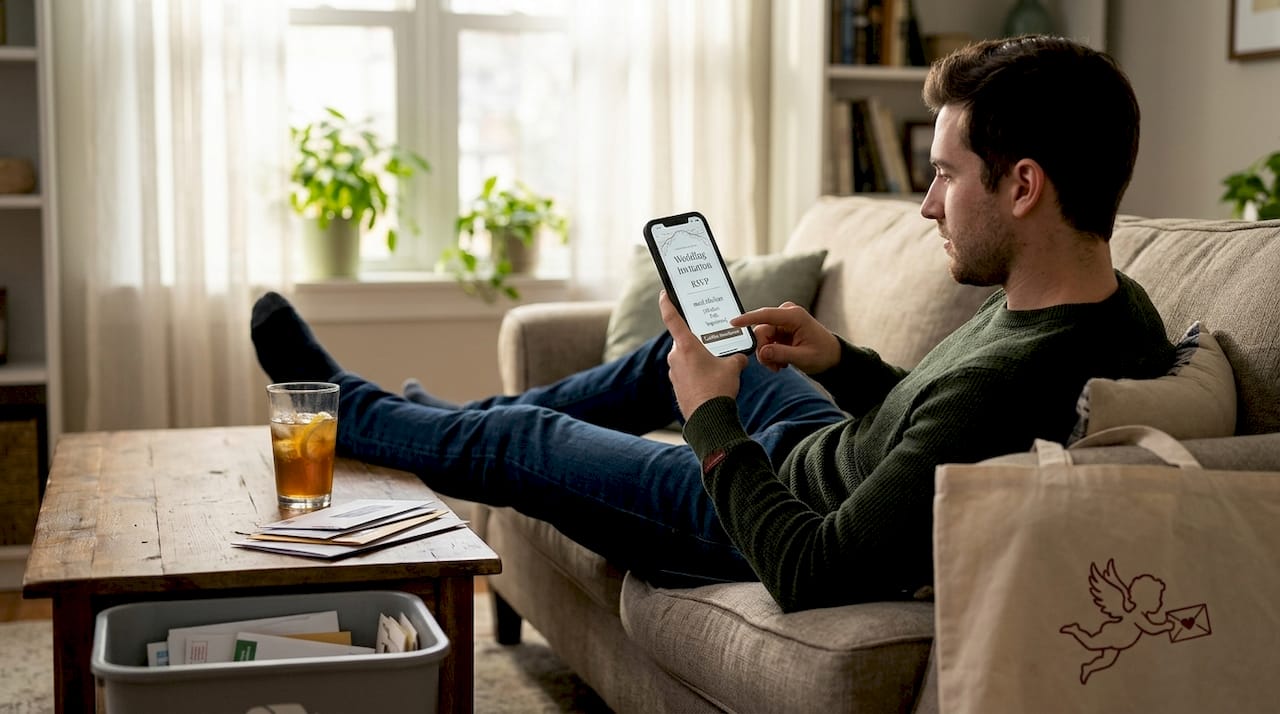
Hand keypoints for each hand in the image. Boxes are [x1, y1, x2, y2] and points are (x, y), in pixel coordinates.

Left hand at [658, 291, 747, 419]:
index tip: (664, 294)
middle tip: (712, 344)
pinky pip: (686, 372)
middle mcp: (676, 356)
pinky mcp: (676, 385)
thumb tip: (740, 357)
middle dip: (698, 341)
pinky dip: (696, 372)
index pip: (672, 318)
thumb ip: (736, 357)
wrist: (708, 418)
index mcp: (686, 346)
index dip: (667, 304)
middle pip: (685, 340)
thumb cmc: (718, 389)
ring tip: (716, 368)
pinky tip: (710, 381)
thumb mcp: (733, 368)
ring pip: (686, 357)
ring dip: (698, 359)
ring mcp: (674, 371)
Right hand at [731, 302, 839, 373]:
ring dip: (768, 354)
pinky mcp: (780, 329)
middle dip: (764, 351)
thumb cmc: (823, 355)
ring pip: (762, 338)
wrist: (832, 357)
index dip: (748, 319)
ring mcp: (783, 321)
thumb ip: (781, 354)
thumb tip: (763, 352)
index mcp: (794, 316)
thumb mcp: (803, 358)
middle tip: (774, 367)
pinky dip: (771, 353)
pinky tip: (782, 361)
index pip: (766, 315)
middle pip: (761, 331)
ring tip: (781, 366)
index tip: (733, 323)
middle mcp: (787, 315)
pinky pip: (766, 341)